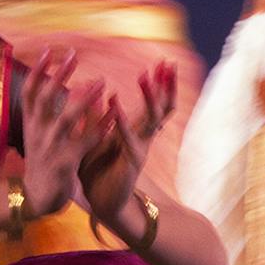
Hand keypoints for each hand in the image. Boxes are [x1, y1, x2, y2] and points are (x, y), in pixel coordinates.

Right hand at [20, 50, 109, 218]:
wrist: (36, 196)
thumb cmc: (41, 160)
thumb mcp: (35, 134)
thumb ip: (42, 112)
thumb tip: (48, 84)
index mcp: (30, 123)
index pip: (30, 91)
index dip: (37, 70)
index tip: (48, 50)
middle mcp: (38, 132)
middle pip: (45, 98)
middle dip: (59, 76)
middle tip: (73, 55)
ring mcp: (51, 147)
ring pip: (67, 118)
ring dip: (84, 98)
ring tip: (100, 81)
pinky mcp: (66, 162)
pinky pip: (86, 142)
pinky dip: (100, 127)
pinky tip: (113, 115)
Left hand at [78, 62, 177, 226]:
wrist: (102, 202)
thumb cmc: (99, 169)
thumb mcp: (94, 136)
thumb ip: (97, 115)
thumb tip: (96, 91)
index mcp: (135, 130)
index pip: (154, 103)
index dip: (160, 84)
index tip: (164, 62)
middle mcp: (143, 137)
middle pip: (162, 107)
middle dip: (166, 85)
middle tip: (169, 63)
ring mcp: (140, 148)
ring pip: (152, 119)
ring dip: (148, 97)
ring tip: (144, 76)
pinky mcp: (132, 162)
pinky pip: (129, 138)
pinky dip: (122, 119)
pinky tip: (115, 102)